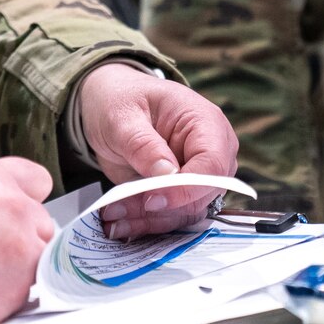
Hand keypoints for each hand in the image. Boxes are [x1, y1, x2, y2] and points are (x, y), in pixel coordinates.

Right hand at [0, 157, 56, 323]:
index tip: (15, 217)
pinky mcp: (16, 293)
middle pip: (42, 227)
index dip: (25, 202)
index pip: (38, 182)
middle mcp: (15, 210)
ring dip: (17, 271)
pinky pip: (24, 295)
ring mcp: (20, 252)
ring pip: (38, 263)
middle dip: (21, 241)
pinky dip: (5, 299)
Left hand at [76, 63, 239, 239]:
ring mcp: (199, 176)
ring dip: (148, 220)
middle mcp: (211, 152)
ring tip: (112, 215)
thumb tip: (168, 175)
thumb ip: (144, 145)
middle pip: (201, 195)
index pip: (213, 165)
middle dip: (159, 208)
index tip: (152, 199)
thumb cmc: (121, 100)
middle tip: (118, 209)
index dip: (186, 188)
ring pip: (185, 212)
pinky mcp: (182, 194)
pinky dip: (145, 223)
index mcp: (206, 122)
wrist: (110, 105)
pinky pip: (171, 217)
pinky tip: (119, 222)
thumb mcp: (123, 117)